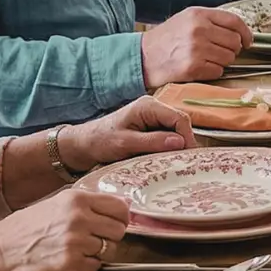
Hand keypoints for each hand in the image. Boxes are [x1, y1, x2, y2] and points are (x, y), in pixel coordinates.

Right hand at [0, 188, 129, 270]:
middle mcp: (78, 218)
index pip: (120, 207)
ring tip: (79, 247)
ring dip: (98, 251)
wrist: (2, 248)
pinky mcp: (69, 262)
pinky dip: (88, 265)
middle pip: (119, 230)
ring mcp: (74, 241)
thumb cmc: (29, 225)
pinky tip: (73, 258)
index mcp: (77, 199)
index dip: (121, 217)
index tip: (117, 221)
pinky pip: (96, 266)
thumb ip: (90, 203)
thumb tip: (124, 205)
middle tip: (95, 237)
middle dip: (110, 235)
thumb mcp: (59, 202)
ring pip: (109, 249)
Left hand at [60, 95, 196, 170]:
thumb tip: (179, 142)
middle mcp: (153, 108)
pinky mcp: (150, 128)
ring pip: (175, 132)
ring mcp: (152, 118)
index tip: (189, 157)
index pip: (179, 118)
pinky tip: (165, 161)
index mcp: (148, 106)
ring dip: (175, 148)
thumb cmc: (100, 142)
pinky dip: (167, 149)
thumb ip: (152, 141)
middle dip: (183, 143)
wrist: (82, 145)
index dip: (187, 137)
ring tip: (175, 164)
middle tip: (184, 164)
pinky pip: (166, 137)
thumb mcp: (126, 143)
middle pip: (180, 124)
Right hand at [141, 7, 251, 87]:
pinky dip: (213, 72)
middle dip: (231, 50)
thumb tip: (238, 31)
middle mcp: (199, 29)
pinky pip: (218, 71)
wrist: (142, 57)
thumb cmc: (166, 39)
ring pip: (229, 58)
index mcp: (198, 14)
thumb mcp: (186, 19)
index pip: (234, 21)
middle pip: (235, 42)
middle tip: (219, 53)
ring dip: (222, 62)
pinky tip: (200, 68)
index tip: (248, 42)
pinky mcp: (192, 67)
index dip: (246, 33)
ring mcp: (196, 49)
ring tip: (206, 60)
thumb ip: (210, 21)